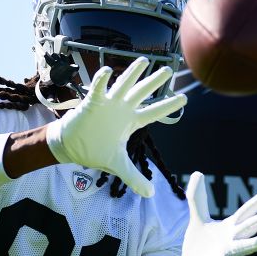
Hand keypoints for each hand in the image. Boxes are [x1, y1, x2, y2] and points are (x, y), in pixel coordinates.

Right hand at [45, 57, 185, 197]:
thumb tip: (150, 195)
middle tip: (170, 70)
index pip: (154, 112)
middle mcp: (123, 109)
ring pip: (123, 84)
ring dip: (133, 73)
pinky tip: (107, 71)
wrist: (71, 147)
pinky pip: (98, 88)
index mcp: (131, 121)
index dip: (169, 105)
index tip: (184, 98)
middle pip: (142, 92)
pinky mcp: (92, 102)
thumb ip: (134, 177)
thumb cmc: (95, 151)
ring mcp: (108, 103)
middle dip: (155, 82)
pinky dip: (101, 80)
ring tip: (144, 60)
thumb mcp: (118, 165)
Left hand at [177, 171, 256, 255]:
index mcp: (229, 228)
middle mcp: (231, 240)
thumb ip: (198, 198)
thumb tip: (198, 173)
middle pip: (247, 228)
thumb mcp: (198, 218)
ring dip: (253, 243)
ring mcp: (224, 254)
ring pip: (241, 248)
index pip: (245, 213)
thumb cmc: (200, 245)